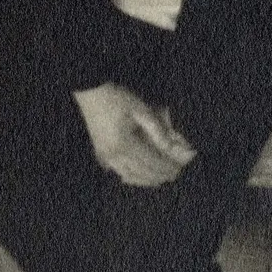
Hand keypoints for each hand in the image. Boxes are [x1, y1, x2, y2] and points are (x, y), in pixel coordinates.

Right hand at [74, 83, 195, 186]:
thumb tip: (172, 148)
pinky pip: (118, 171)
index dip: (166, 168)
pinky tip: (139, 177)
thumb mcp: (141, 110)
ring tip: (161, 178)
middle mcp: (114, 155)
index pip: (152, 162)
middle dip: (159, 176)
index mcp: (125, 144)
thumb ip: (157, 131)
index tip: (179, 170)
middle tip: (174, 175)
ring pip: (129, 175)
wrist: (91, 92)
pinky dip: (132, 176)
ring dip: (146, 179)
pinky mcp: (101, 154)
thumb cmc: (118, 99)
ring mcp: (106, 156)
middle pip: (142, 172)